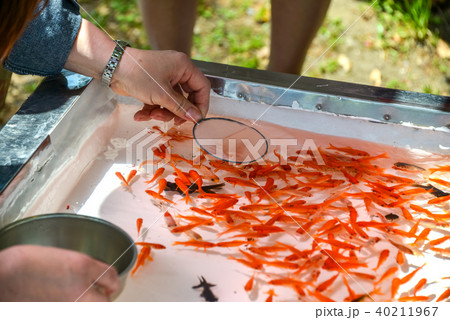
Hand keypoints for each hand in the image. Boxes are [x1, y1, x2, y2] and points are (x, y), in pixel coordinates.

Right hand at [0, 245, 118, 301]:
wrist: (3, 277)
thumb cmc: (26, 263)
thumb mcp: (64, 257)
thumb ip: (84, 267)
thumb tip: (96, 277)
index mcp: (83, 266)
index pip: (112, 277)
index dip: (111, 280)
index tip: (109, 282)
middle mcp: (80, 288)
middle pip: (106, 301)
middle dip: (103, 297)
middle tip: (98, 293)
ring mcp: (71, 306)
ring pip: (93, 310)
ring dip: (90, 305)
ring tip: (79, 298)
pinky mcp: (59, 313)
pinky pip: (77, 311)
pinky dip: (75, 307)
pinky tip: (65, 302)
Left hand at [112, 49, 209, 123]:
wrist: (112, 68)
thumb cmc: (138, 73)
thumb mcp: (163, 94)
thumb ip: (182, 108)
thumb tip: (197, 118)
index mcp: (184, 66)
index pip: (202, 87)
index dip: (201, 105)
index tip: (196, 119)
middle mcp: (176, 71)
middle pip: (187, 97)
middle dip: (177, 111)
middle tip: (173, 122)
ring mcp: (164, 78)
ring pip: (172, 101)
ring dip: (162, 112)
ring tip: (151, 114)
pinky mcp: (153, 85)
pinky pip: (159, 100)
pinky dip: (151, 109)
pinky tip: (141, 115)